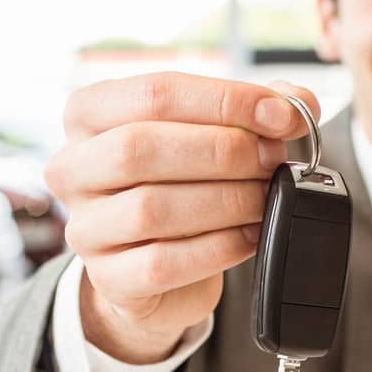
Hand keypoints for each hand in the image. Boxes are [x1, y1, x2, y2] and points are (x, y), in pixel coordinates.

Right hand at [48, 72, 319, 364]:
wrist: (153, 269)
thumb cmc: (178, 186)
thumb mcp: (207, 137)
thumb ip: (252, 112)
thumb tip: (299, 105)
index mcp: (88, 115)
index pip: (154, 93)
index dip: (226, 100)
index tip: (284, 115)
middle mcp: (72, 168)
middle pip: (142, 147)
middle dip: (223, 151)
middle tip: (274, 159)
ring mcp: (84, 227)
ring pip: (151, 207)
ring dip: (225, 200)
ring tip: (265, 197)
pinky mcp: (107, 278)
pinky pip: (162, 262)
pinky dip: (218, 247)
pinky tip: (251, 235)